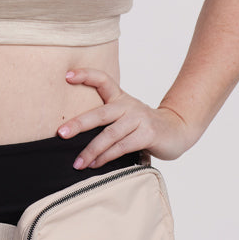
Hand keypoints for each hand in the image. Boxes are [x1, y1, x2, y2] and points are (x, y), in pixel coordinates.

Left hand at [57, 69, 195, 169]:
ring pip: (110, 135)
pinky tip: (96, 164)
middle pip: (100, 113)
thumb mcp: (125, 115)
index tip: (66, 76)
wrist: (178, 130)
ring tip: (78, 162)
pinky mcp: (148, 134)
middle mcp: (128, 105)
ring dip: (91, 150)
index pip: (102, 79)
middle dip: (79, 124)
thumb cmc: (143, 125)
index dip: (85, 75)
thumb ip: (105, 119)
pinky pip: (122, 147)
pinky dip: (107, 157)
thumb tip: (72, 133)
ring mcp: (139, 119)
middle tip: (61, 133)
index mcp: (120, 97)